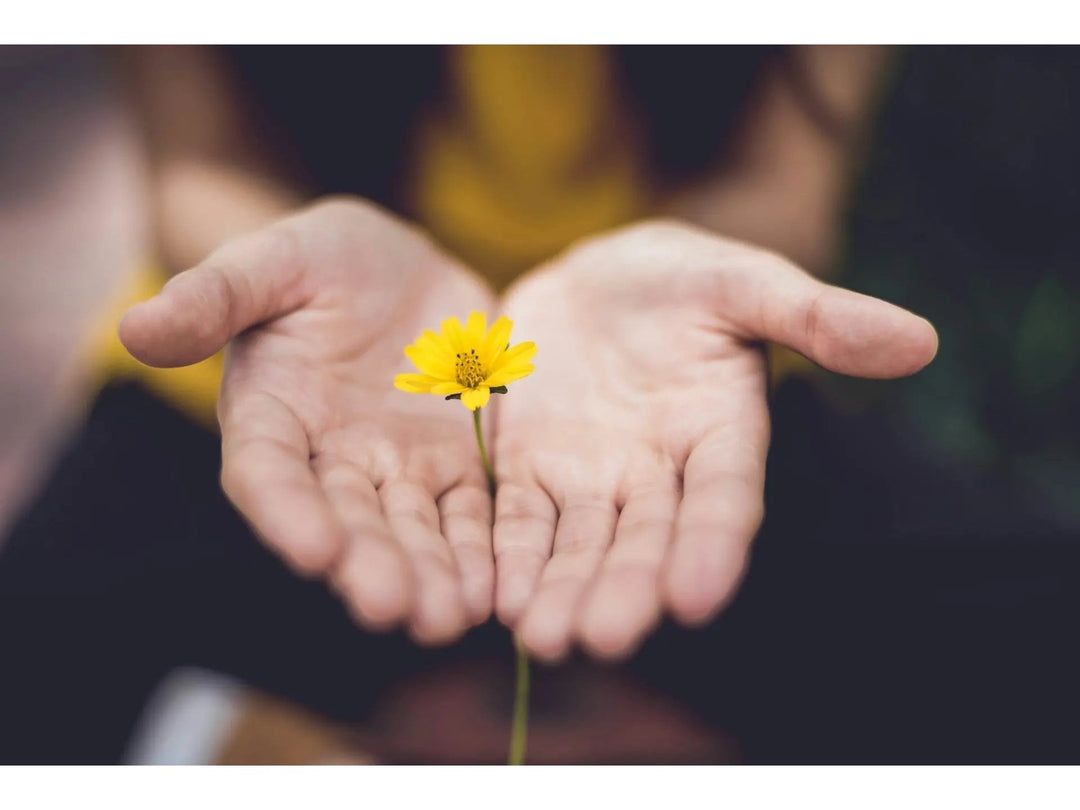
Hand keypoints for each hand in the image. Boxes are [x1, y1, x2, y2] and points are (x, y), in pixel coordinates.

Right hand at [119, 198, 495, 643]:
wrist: (398, 266)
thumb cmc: (319, 259)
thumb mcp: (270, 261)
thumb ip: (214, 295)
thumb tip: (135, 326)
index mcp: (272, 416)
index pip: (268, 473)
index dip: (287, 512)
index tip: (314, 550)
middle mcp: (331, 459)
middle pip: (347, 521)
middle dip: (369, 565)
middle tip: (394, 608)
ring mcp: (397, 467)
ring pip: (413, 530)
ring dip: (430, 575)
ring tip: (450, 617)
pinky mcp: (456, 464)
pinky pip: (470, 513)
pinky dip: (482, 551)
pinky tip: (497, 588)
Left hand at [492, 220, 937, 661]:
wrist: (594, 279)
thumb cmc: (680, 278)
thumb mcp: (742, 282)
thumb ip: (816, 315)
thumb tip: (920, 340)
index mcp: (721, 433)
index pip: (724, 499)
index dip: (713, 546)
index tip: (697, 597)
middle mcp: (658, 473)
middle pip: (645, 540)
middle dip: (625, 589)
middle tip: (602, 638)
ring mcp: (591, 478)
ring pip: (579, 544)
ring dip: (562, 591)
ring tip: (542, 638)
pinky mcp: (530, 470)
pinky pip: (518, 519)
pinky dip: (508, 556)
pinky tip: (495, 597)